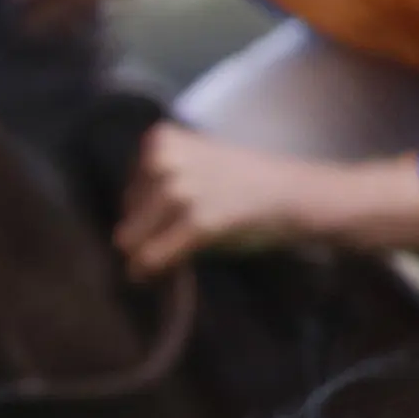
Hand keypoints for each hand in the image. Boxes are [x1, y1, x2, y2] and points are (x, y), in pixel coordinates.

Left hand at [113, 126, 418, 276]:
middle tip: (168, 244)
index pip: (128, 187)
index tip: (160, 225)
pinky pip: (152, 257)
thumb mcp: (195, 164)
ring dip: (144, 254)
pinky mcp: (196, 222)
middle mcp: (163, 160)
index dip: (143, 212)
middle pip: (126, 213)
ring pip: (130, 239)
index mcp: (161, 141)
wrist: (297, 194)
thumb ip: (158, 182)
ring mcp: (179, 190)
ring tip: (165, 259)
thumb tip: (121, 224)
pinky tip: (150, 277)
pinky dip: (148, 272)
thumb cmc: (246, 183)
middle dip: (142, 233)